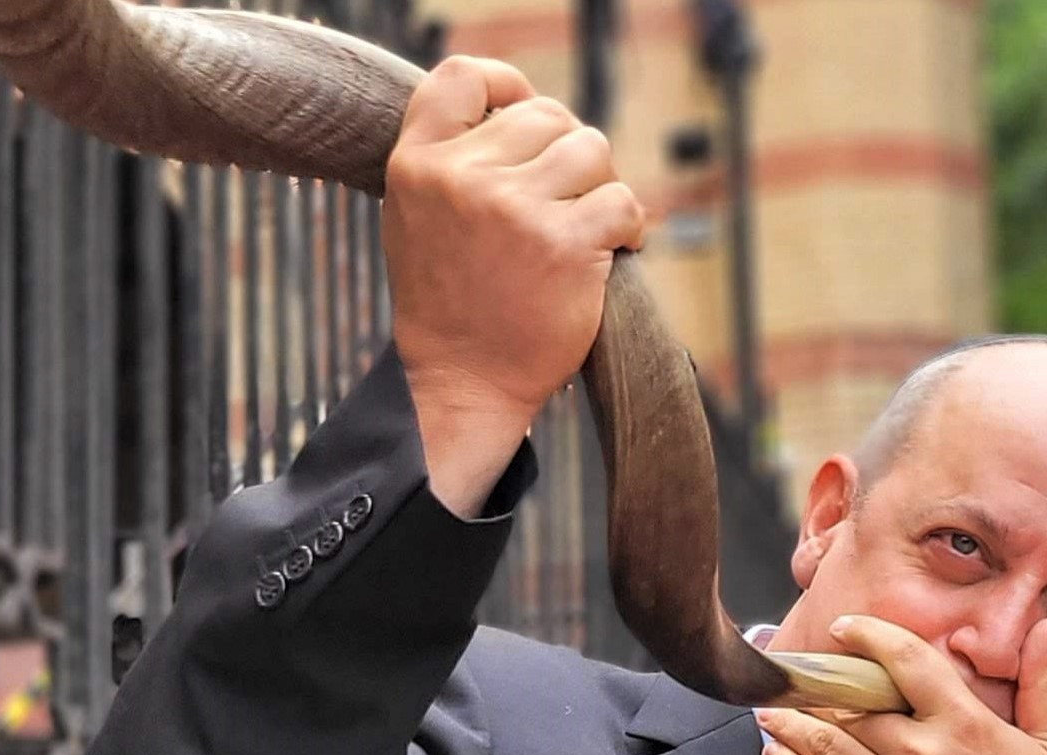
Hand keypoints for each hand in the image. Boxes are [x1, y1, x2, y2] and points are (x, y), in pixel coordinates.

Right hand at [383, 57, 645, 511]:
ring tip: (591, 225)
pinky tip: (617, 248)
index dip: (507, 84)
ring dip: (602, 185)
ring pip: (590, 149)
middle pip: (545, 116)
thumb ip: (449, 161)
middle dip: (568, 154)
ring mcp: (515, 210)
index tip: (527, 112)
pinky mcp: (565, 245)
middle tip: (568, 201)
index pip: (463, 77)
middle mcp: (463, 179)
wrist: (462, 385)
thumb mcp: (416, 219)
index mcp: (418, 165)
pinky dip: (630, 226)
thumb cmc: (448, 307)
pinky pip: (622, 201)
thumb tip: (516, 108)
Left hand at [755, 616, 1046, 754]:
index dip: (869, 636)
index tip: (846, 629)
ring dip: (790, 723)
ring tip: (770, 710)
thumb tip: (1044, 629)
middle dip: (821, 687)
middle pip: (854, 705)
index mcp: (965, 725)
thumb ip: (1041, 683)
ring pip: (824, 744)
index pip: (906, 661)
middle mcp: (921, 754)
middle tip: (798, 677)